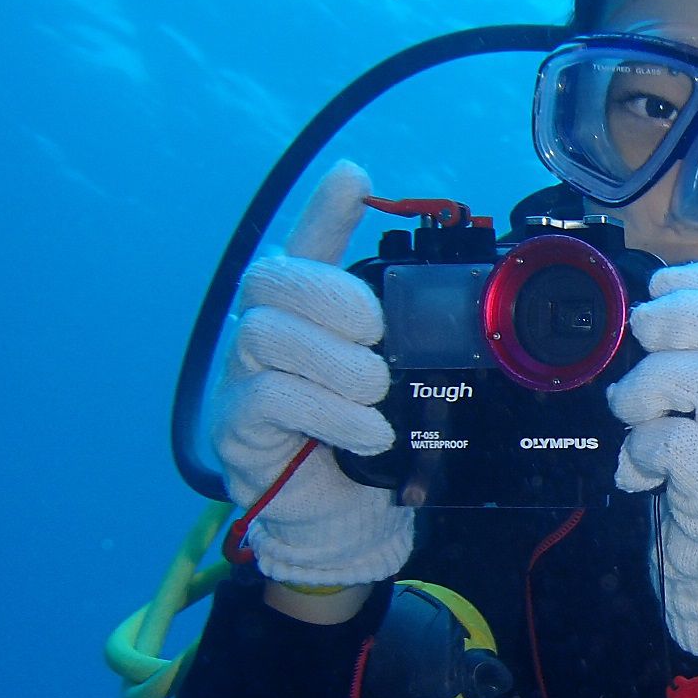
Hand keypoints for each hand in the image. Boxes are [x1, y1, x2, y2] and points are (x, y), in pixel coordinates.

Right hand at [210, 161, 413, 585]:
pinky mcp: (237, 427)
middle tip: (378, 335)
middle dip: (333, 299)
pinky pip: (272, 397)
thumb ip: (410, 338)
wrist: (338, 517)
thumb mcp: (394, 380)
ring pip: (267, 334)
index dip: (324, 209)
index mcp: (302, 310)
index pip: (305, 244)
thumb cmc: (362, 435)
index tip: (355, 179)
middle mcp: (261, 331)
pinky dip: (330, 412)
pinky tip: (367, 431)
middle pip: (273, 279)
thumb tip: (460, 299)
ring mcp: (240, 377)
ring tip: (375, 394)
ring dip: (336, 364)